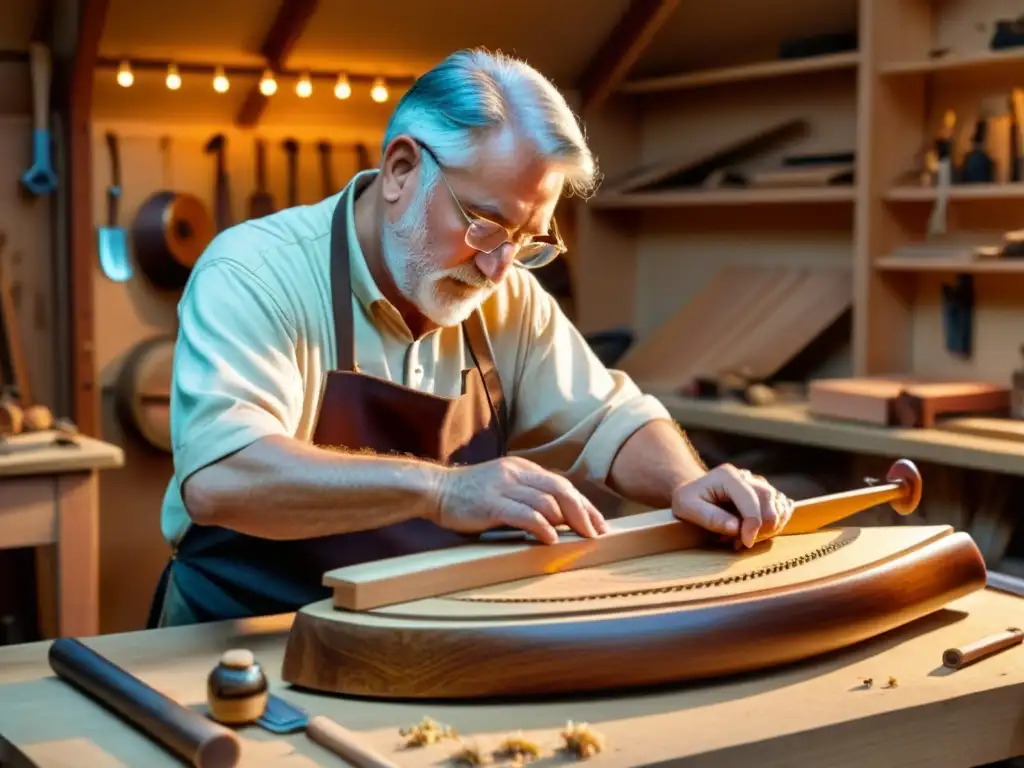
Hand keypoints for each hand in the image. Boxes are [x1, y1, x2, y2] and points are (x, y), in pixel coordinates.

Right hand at [432, 456, 607, 543]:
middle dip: (583, 511)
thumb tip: (559, 517)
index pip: (561, 484)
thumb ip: (528, 495)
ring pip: (546, 500)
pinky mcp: (491, 503)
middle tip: (596, 532)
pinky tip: (552, 539)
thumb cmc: (470, 495)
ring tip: (580, 537)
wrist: (435, 490)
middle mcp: (516, 473)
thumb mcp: (504, 486)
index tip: (598, 523)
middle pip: (560, 489)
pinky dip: (542, 526)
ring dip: (567, 520)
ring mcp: (503, 486)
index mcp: (522, 468)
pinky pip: (523, 513)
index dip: (583, 504)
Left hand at [672, 464, 793, 547]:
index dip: (753, 524)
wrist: (694, 494)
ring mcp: (759, 483)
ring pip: (779, 504)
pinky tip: (756, 532)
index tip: (745, 543)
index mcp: (728, 475)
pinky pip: (783, 508)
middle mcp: (747, 476)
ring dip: (768, 527)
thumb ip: (710, 517)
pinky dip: (775, 524)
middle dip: (761, 527)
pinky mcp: (766, 494)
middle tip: (742, 543)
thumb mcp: (687, 508)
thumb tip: (736, 527)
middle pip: (769, 500)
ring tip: (744, 537)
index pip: (751, 499)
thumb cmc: (688, 501)